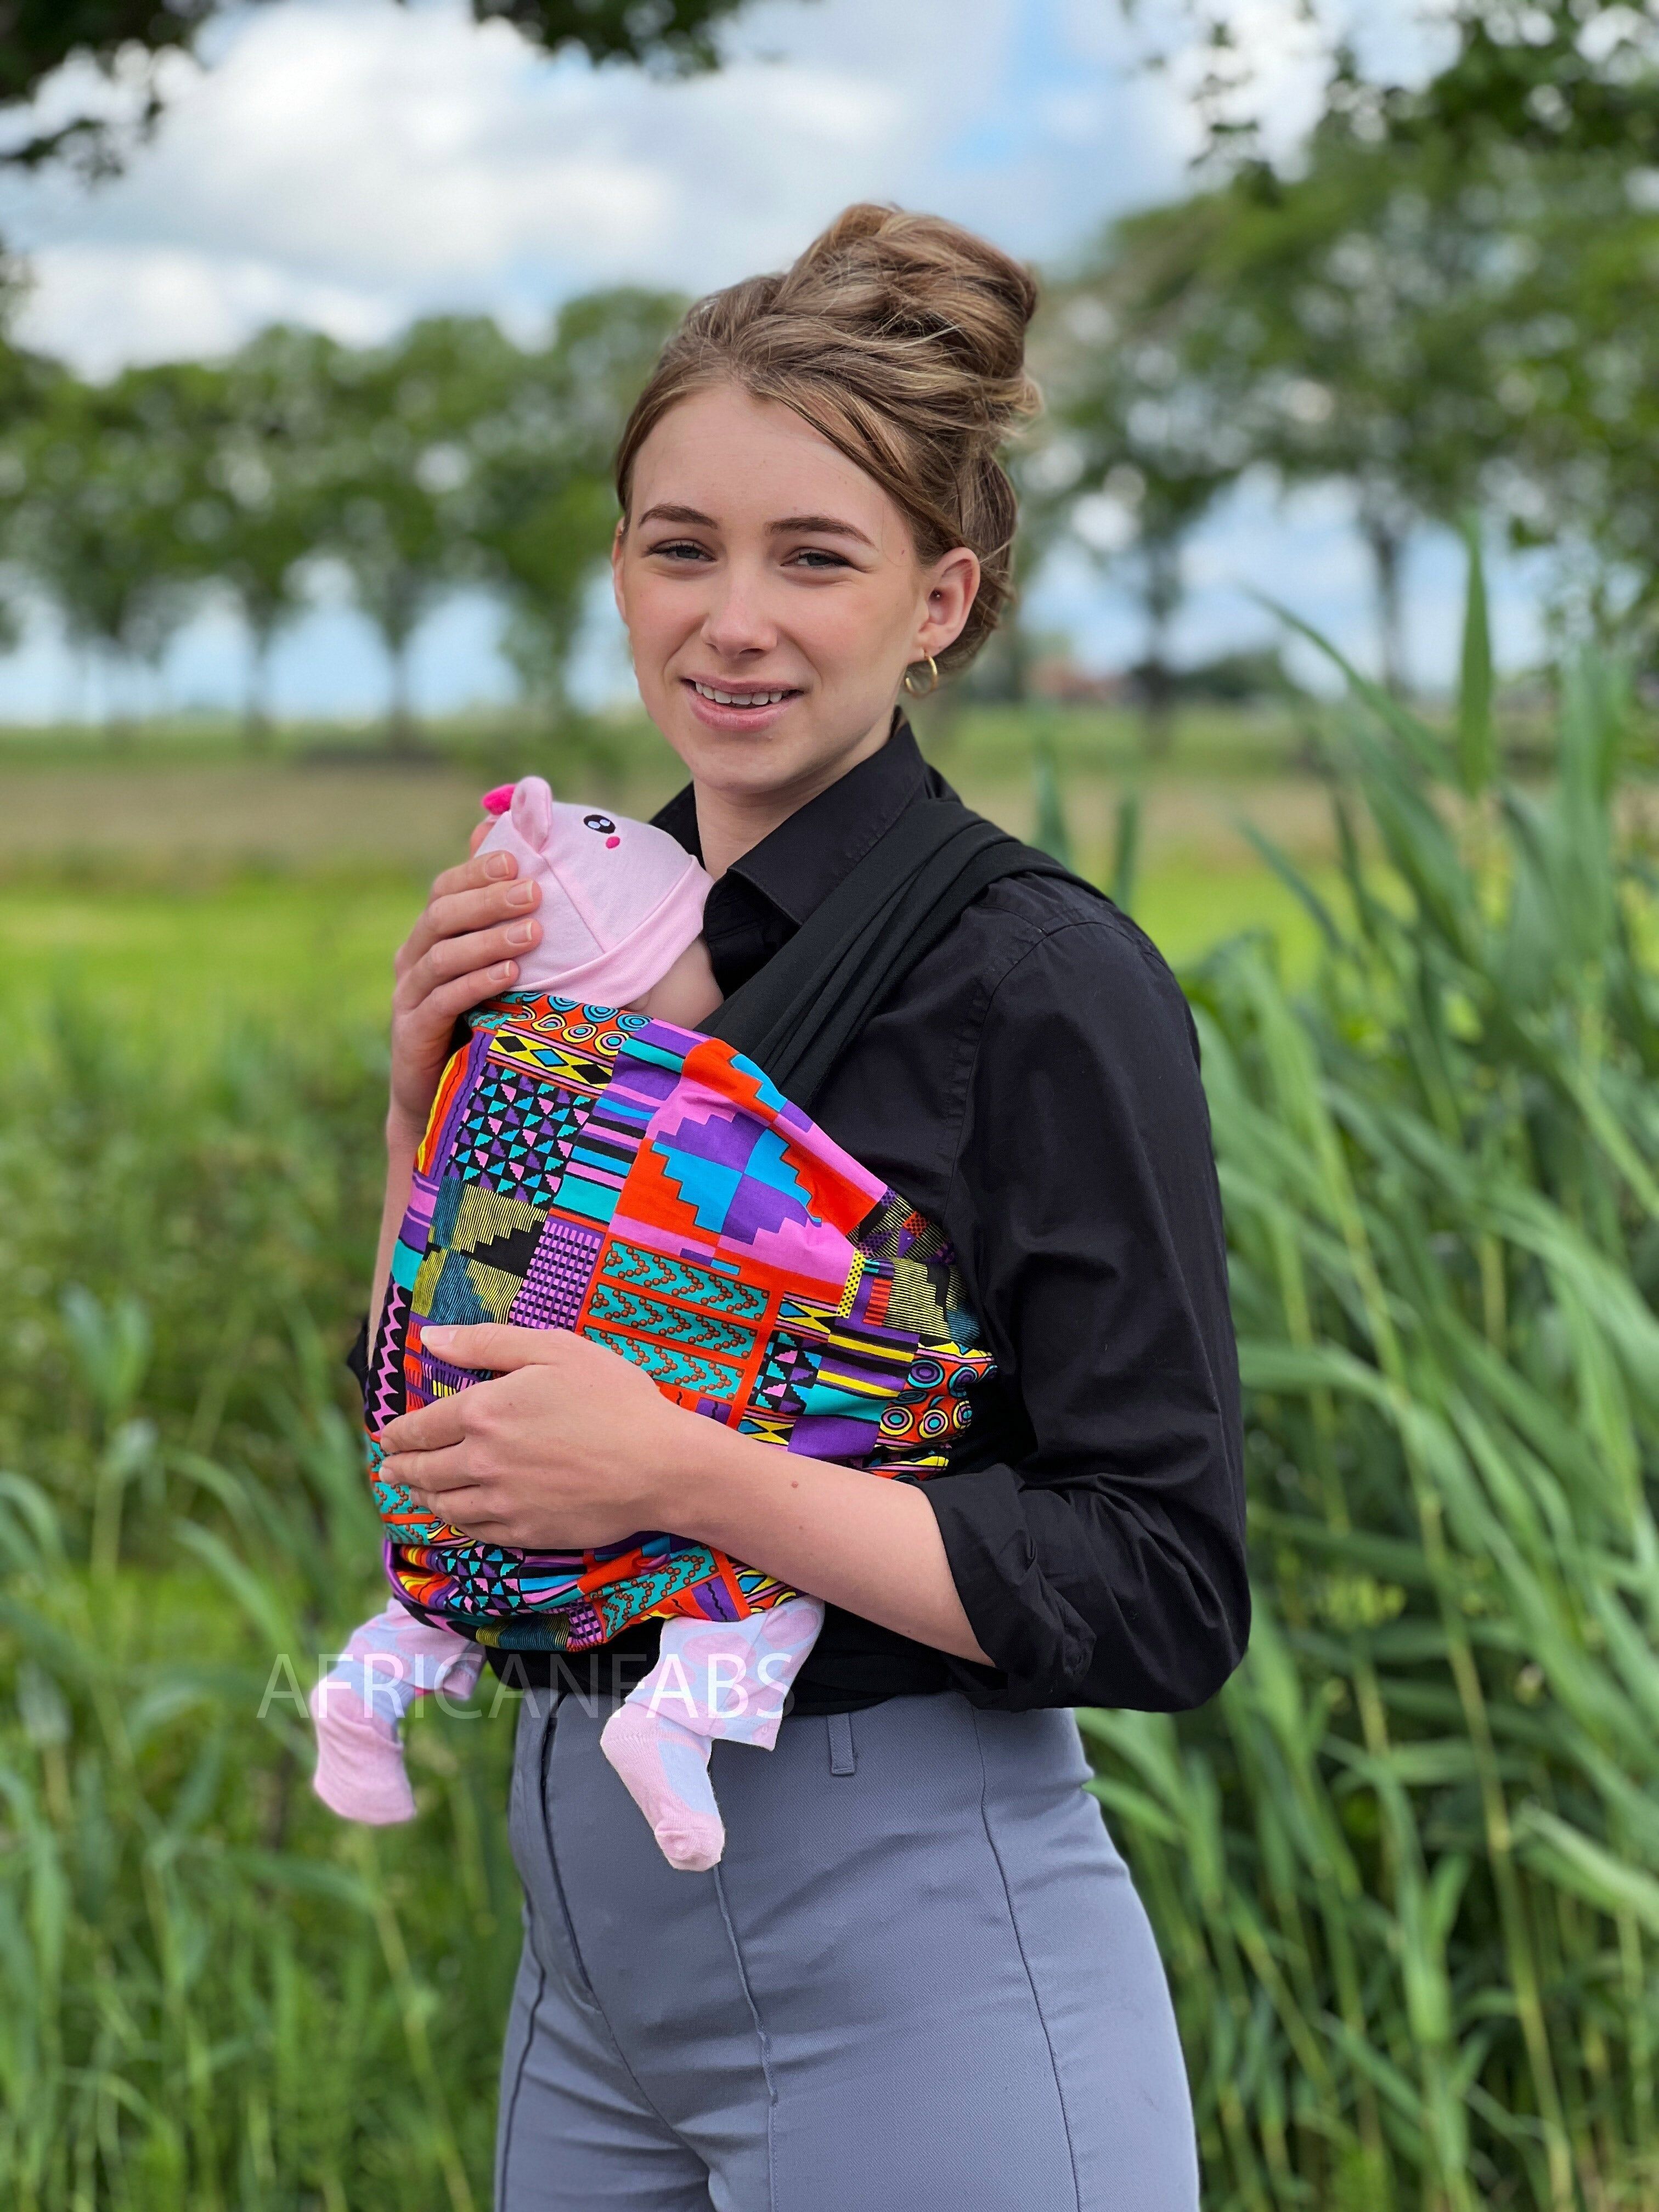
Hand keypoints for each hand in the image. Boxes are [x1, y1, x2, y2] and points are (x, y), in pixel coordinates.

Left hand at [378, 1324, 711, 1547]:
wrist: (659, 1465)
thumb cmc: (613, 1397)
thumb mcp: (555, 1349)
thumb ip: (488, 1342)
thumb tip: (431, 1339)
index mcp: (483, 1411)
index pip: (421, 1427)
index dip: (397, 1433)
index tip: (385, 1436)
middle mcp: (482, 1461)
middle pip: (423, 1471)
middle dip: (398, 1468)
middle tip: (386, 1468)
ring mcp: (501, 1502)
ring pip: (443, 1505)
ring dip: (419, 1498)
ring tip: (411, 1492)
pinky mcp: (524, 1533)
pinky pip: (474, 1532)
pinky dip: (454, 1523)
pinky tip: (453, 1516)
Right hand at [388, 829, 541, 1141]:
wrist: (439, 1096)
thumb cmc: (477, 1022)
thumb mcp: (492, 968)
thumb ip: (500, 922)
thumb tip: (515, 860)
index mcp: (430, 936)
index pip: (445, 889)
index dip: (477, 871)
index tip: (518, 859)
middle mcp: (413, 959)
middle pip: (443, 915)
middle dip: (489, 900)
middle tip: (534, 892)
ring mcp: (409, 996)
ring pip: (443, 956)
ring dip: (489, 941)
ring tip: (533, 934)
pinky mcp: (412, 1032)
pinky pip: (444, 1000)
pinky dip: (477, 983)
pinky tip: (510, 974)